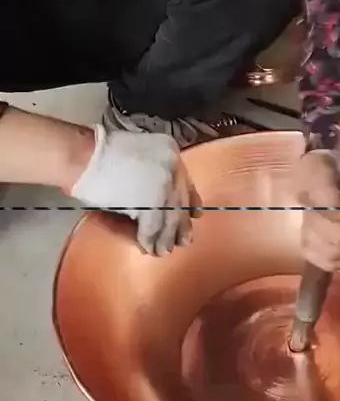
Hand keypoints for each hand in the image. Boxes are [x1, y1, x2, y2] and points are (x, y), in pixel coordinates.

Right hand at [71, 125, 201, 255]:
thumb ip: (153, 174)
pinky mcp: (150, 202)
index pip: (185, 182)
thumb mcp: (138, 155)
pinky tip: (148, 248)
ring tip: (163, 251)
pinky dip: (150, 240)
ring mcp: (163, 184)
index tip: (195, 216)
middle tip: (183, 242)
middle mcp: (172, 165)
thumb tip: (164, 206)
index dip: (190, 202)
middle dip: (180, 225)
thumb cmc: (100, 155)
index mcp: (170, 150)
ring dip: (165, 237)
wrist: (82, 156)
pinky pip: (153, 227)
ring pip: (170, 218)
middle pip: (180, 202)